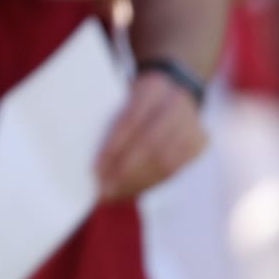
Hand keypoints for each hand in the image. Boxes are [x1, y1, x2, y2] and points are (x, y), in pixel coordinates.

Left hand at [95, 70, 207, 199]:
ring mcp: (193, 124)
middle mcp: (177, 104)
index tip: (96, 167)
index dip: (114, 146)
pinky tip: (130, 190)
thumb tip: (79, 150)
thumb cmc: (134, 96)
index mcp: (152, 87)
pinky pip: (174, 170)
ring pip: (165, 162)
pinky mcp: (199, 144)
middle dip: (125, 170)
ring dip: (136, 182)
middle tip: (102, 188)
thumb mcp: (121, 93)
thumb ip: (106, 116)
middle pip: (150, 144)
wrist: (175, 85)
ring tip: (113, 193)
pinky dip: (149, 183)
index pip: (131, 120)